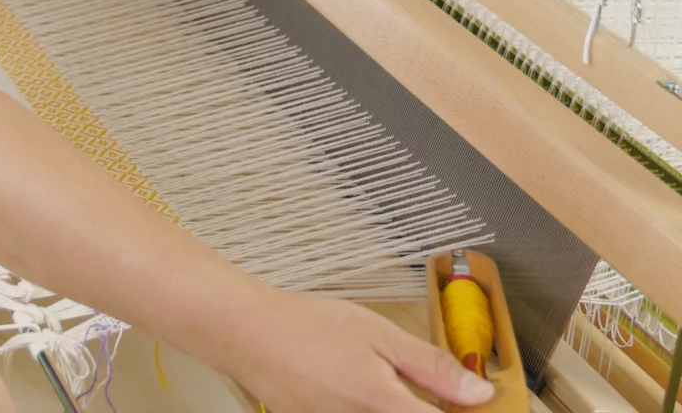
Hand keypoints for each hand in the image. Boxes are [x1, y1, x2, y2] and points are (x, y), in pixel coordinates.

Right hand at [235, 292, 494, 411]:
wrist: (249, 335)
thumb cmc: (309, 326)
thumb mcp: (379, 334)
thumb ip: (432, 367)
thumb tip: (481, 393)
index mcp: (386, 407)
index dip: (465, 411)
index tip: (478, 403)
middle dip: (427, 404)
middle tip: (438, 391)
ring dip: (400, 405)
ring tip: (387, 383)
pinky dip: (369, 407)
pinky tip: (359, 387)